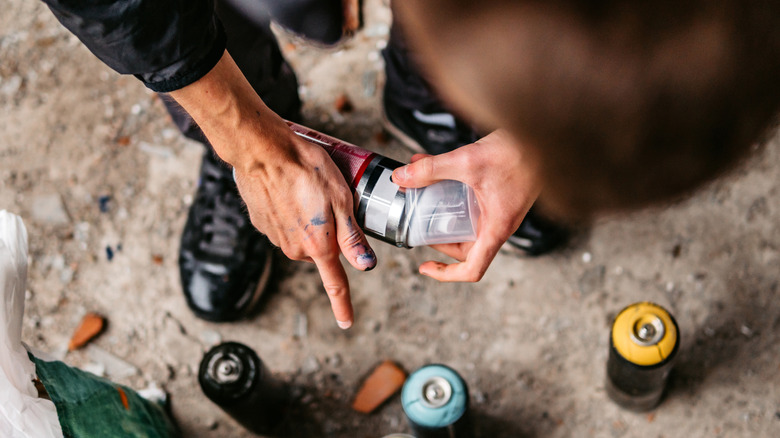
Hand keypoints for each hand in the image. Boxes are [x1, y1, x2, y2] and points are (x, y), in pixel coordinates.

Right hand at [170, 51, 375, 328]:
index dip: (343, 305)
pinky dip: (289, 210)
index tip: (347, 322)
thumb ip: (352, 238)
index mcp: (318, 246)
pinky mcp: (261, 222)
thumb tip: (366, 266)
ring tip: (307, 190)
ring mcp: (275, 237)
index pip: (335, 284)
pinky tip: (290, 190)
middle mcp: (295, 248)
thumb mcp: (341, 201)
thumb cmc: (306, 169)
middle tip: (329, 201)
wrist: (263, 151)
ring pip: (302, 236)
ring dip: (309, 219)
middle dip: (328, 233)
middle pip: (321, 251)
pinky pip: (283, 224)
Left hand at [391, 129, 542, 281]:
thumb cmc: (519, 152)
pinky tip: (431, 166)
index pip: (472, 270)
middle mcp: (499, 224)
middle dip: (439, 238)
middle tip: (418, 224)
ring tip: (420, 191)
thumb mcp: (467, 161)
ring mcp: (501, 210)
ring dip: (442, 211)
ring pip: (467, 223)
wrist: (545, 134)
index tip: (424, 266)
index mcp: (496, 228)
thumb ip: (432, 169)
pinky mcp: (500, 193)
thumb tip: (401, 177)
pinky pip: (472, 201)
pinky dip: (451, 189)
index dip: (446, 274)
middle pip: (465, 248)